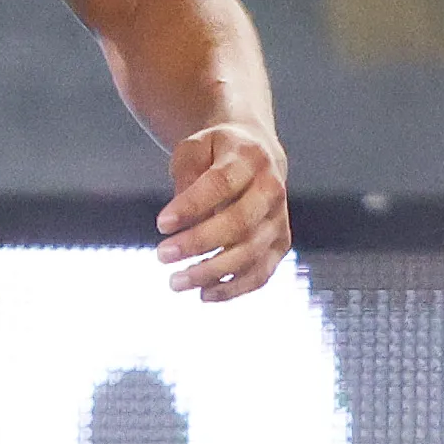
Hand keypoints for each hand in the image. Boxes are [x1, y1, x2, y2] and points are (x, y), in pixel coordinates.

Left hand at [156, 122, 289, 299]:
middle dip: (198, 243)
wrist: (256, 154)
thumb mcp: (194, 148)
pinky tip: (204, 294)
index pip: (220, 184)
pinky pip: (262, 272)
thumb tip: (181, 219)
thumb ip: (186, 177)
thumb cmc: (215, 152)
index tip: (161, 224)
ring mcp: (279, 219)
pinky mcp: (281, 243)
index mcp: (249, 158)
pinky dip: (235, 287)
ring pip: (251, 252)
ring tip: (176, 281)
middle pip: (239, 223)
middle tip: (162, 256)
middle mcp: (271, 189)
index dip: (191, 206)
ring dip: (212, 272)